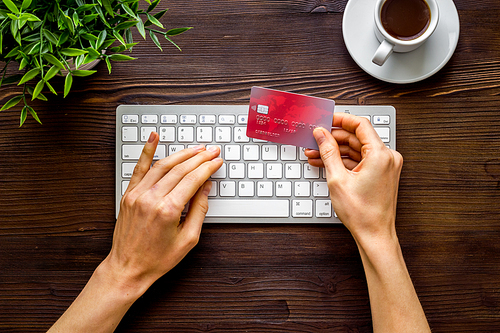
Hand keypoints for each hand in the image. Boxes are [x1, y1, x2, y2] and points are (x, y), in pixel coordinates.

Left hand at [105, 132, 222, 291]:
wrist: (128, 268)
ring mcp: (137, 195)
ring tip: (195, 148)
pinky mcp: (128, 195)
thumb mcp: (188, 239)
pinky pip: (138, 168)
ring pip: (162, 165)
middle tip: (211, 150)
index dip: (208, 168)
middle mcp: (151, 198)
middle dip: (199, 157)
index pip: (193, 179)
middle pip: (180, 169)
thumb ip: (198, 210)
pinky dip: (146, 151)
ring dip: (181, 154)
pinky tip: (153, 138)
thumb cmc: (158, 259)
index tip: (217, 161)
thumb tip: (205, 188)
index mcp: (168, 210)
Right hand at [306, 113, 402, 244]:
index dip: (341, 120)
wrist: (374, 235)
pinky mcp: (381, 174)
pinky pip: (361, 160)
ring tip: (316, 154)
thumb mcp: (337, 179)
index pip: (360, 125)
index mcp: (381, 155)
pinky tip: (326, 163)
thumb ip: (328, 152)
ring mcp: (386, 166)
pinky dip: (344, 160)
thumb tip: (321, 134)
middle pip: (357, 137)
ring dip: (336, 151)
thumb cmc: (362, 213)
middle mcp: (388, 157)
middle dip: (334, 139)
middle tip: (315, 140)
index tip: (326, 120)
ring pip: (357, 149)